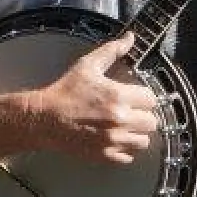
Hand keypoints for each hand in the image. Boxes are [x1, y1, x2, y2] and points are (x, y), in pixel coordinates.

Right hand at [26, 33, 159, 163]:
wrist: (44, 118)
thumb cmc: (65, 92)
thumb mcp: (87, 66)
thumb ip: (112, 51)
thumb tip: (130, 38)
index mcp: (118, 96)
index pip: (151, 99)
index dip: (143, 97)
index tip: (134, 97)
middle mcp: (119, 120)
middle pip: (152, 122)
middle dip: (142, 116)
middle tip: (129, 112)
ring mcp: (113, 140)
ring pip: (143, 141)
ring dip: (136, 134)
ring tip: (123, 126)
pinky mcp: (105, 155)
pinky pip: (128, 157)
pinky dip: (124, 150)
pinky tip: (113, 139)